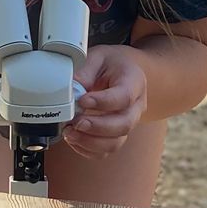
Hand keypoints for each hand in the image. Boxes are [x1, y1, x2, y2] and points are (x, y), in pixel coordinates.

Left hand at [66, 44, 147, 159]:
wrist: (125, 71)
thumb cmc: (112, 64)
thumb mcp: (99, 57)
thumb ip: (86, 70)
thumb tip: (71, 87)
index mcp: (134, 82)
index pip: (124, 96)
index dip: (103, 102)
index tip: (82, 100)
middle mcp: (136, 107)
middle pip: (123, 125)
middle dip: (97, 127)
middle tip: (76, 122)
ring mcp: (128, 123)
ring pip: (115, 143)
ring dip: (90, 142)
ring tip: (70, 132)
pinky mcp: (117, 135)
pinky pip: (105, 151)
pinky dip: (87, 150)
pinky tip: (74, 139)